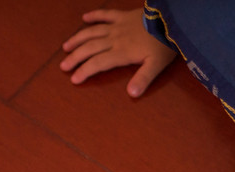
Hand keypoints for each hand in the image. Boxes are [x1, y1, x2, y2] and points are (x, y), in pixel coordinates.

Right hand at [60, 8, 178, 97]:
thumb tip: (131, 94)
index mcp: (122, 52)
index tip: (74, 79)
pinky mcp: (123, 16)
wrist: (170, 20)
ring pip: (93, 32)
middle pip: (90, 48)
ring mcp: (118, 26)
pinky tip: (85, 18)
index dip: (85, 71)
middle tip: (63, 66)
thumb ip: (143, 79)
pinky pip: (105, 14)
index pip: (98, 63)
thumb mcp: (156, 66)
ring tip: (66, 46)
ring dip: (78, 39)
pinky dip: (94, 15)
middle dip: (76, 57)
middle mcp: (115, 39)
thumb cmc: (164, 45)